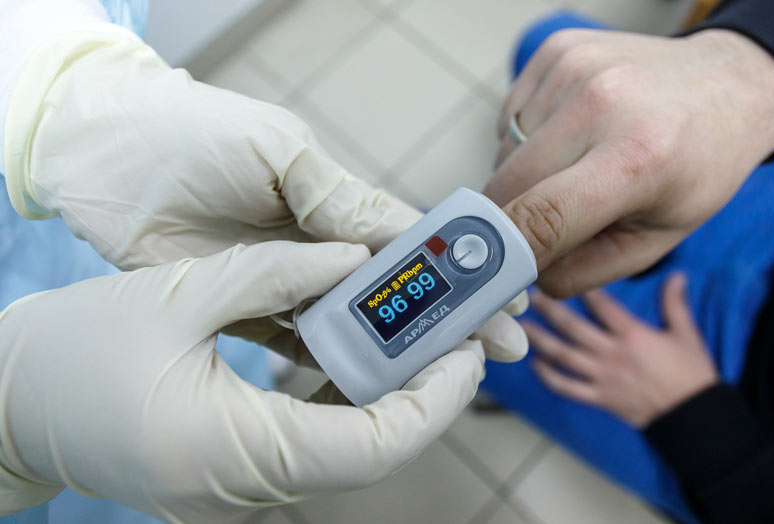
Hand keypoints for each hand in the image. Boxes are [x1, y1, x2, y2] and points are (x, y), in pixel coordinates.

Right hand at [0, 242, 488, 521]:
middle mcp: (246, 489)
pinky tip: (357, 355)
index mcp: (234, 452)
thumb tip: (353, 257)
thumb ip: (276, 273)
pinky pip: (314, 446)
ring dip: (391, 395)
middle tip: (454, 332)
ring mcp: (241, 491)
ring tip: (418, 335)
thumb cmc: (74, 350)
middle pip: (371, 449)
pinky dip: (346, 403)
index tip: (469, 351)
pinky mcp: (234, 476)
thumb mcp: (179, 294)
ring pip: (347, 450)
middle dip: (424, 392)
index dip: (436, 400)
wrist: (8, 406)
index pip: (375, 444)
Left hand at [3, 29, 527, 362]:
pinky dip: (335, 364)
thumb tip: (392, 239)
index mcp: (334, 200)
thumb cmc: (189, 135)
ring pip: (354, 323)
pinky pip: (298, 343)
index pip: (412, 243)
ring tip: (443, 379)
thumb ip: (333, 195)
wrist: (101, 156)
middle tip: (494, 353)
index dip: (459, 274)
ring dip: (398, 349)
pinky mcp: (244, 307)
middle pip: (393, 292)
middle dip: (446, 321)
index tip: (506, 301)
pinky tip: (368, 385)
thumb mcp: (275, 152)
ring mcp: (284, 279)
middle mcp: (318, 244)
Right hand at [486, 28, 773, 296]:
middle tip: (555, 219)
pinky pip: (509, 117)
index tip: (493, 273)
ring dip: (526, 174)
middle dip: (515, 216)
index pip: (542, 217)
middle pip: (506, 184)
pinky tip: (574, 133)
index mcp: (638, 158)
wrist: (727, 85)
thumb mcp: (656, 241)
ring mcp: (576, 67)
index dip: (506, 253)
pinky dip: (527, 138)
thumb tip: (521, 276)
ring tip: (580, 162)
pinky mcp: (559, 48)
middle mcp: (602, 102)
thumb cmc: (696, 168)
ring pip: (503, 152)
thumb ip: (584, 270)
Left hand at [523, 274, 717, 427]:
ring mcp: (602, 377)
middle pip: (573, 328)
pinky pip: (569, 388)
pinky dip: (550, 378)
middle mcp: (612, 354)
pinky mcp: (600, 398)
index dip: (584, 289)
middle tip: (532, 297)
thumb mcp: (686, 334)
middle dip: (550, 311)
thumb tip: (677, 275)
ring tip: (524, 327)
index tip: (567, 275)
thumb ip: (675, 304)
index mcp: (632, 335)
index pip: (602, 306)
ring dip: (542, 341)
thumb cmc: (691, 373)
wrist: (692, 415)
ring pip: (564, 356)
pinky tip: (535, 365)